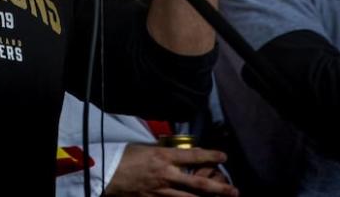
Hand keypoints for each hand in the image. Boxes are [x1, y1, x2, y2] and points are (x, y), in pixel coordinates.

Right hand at [104, 144, 236, 196]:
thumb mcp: (144, 148)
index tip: (224, 157)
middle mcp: (166, 174)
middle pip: (198, 183)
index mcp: (163, 156)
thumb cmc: (122, 157)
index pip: (193, 155)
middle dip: (218, 188)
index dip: (210, 156)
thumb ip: (161, 152)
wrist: (105, 174)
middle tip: (234, 191)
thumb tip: (175, 153)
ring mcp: (161, 191)